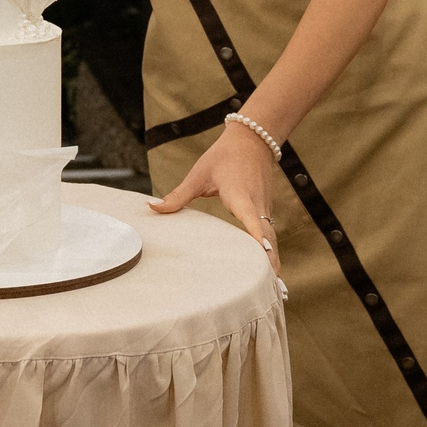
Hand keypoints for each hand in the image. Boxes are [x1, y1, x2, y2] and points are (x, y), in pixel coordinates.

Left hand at [149, 120, 281, 275]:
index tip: (265, 258)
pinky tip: (268, 268)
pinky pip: (269, 234)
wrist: (252, 139)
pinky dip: (271, 251)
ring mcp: (264, 208)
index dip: (258, 240)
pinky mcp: (264, 210)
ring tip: (274, 286)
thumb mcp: (199, 174)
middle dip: (271, 262)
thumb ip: (178, 195)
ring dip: (273, 260)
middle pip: (268, 238)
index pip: (252, 222)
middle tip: (273, 287)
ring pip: (271, 238)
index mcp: (241, 197)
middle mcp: (257, 205)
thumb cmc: (224, 156)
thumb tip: (153, 207)